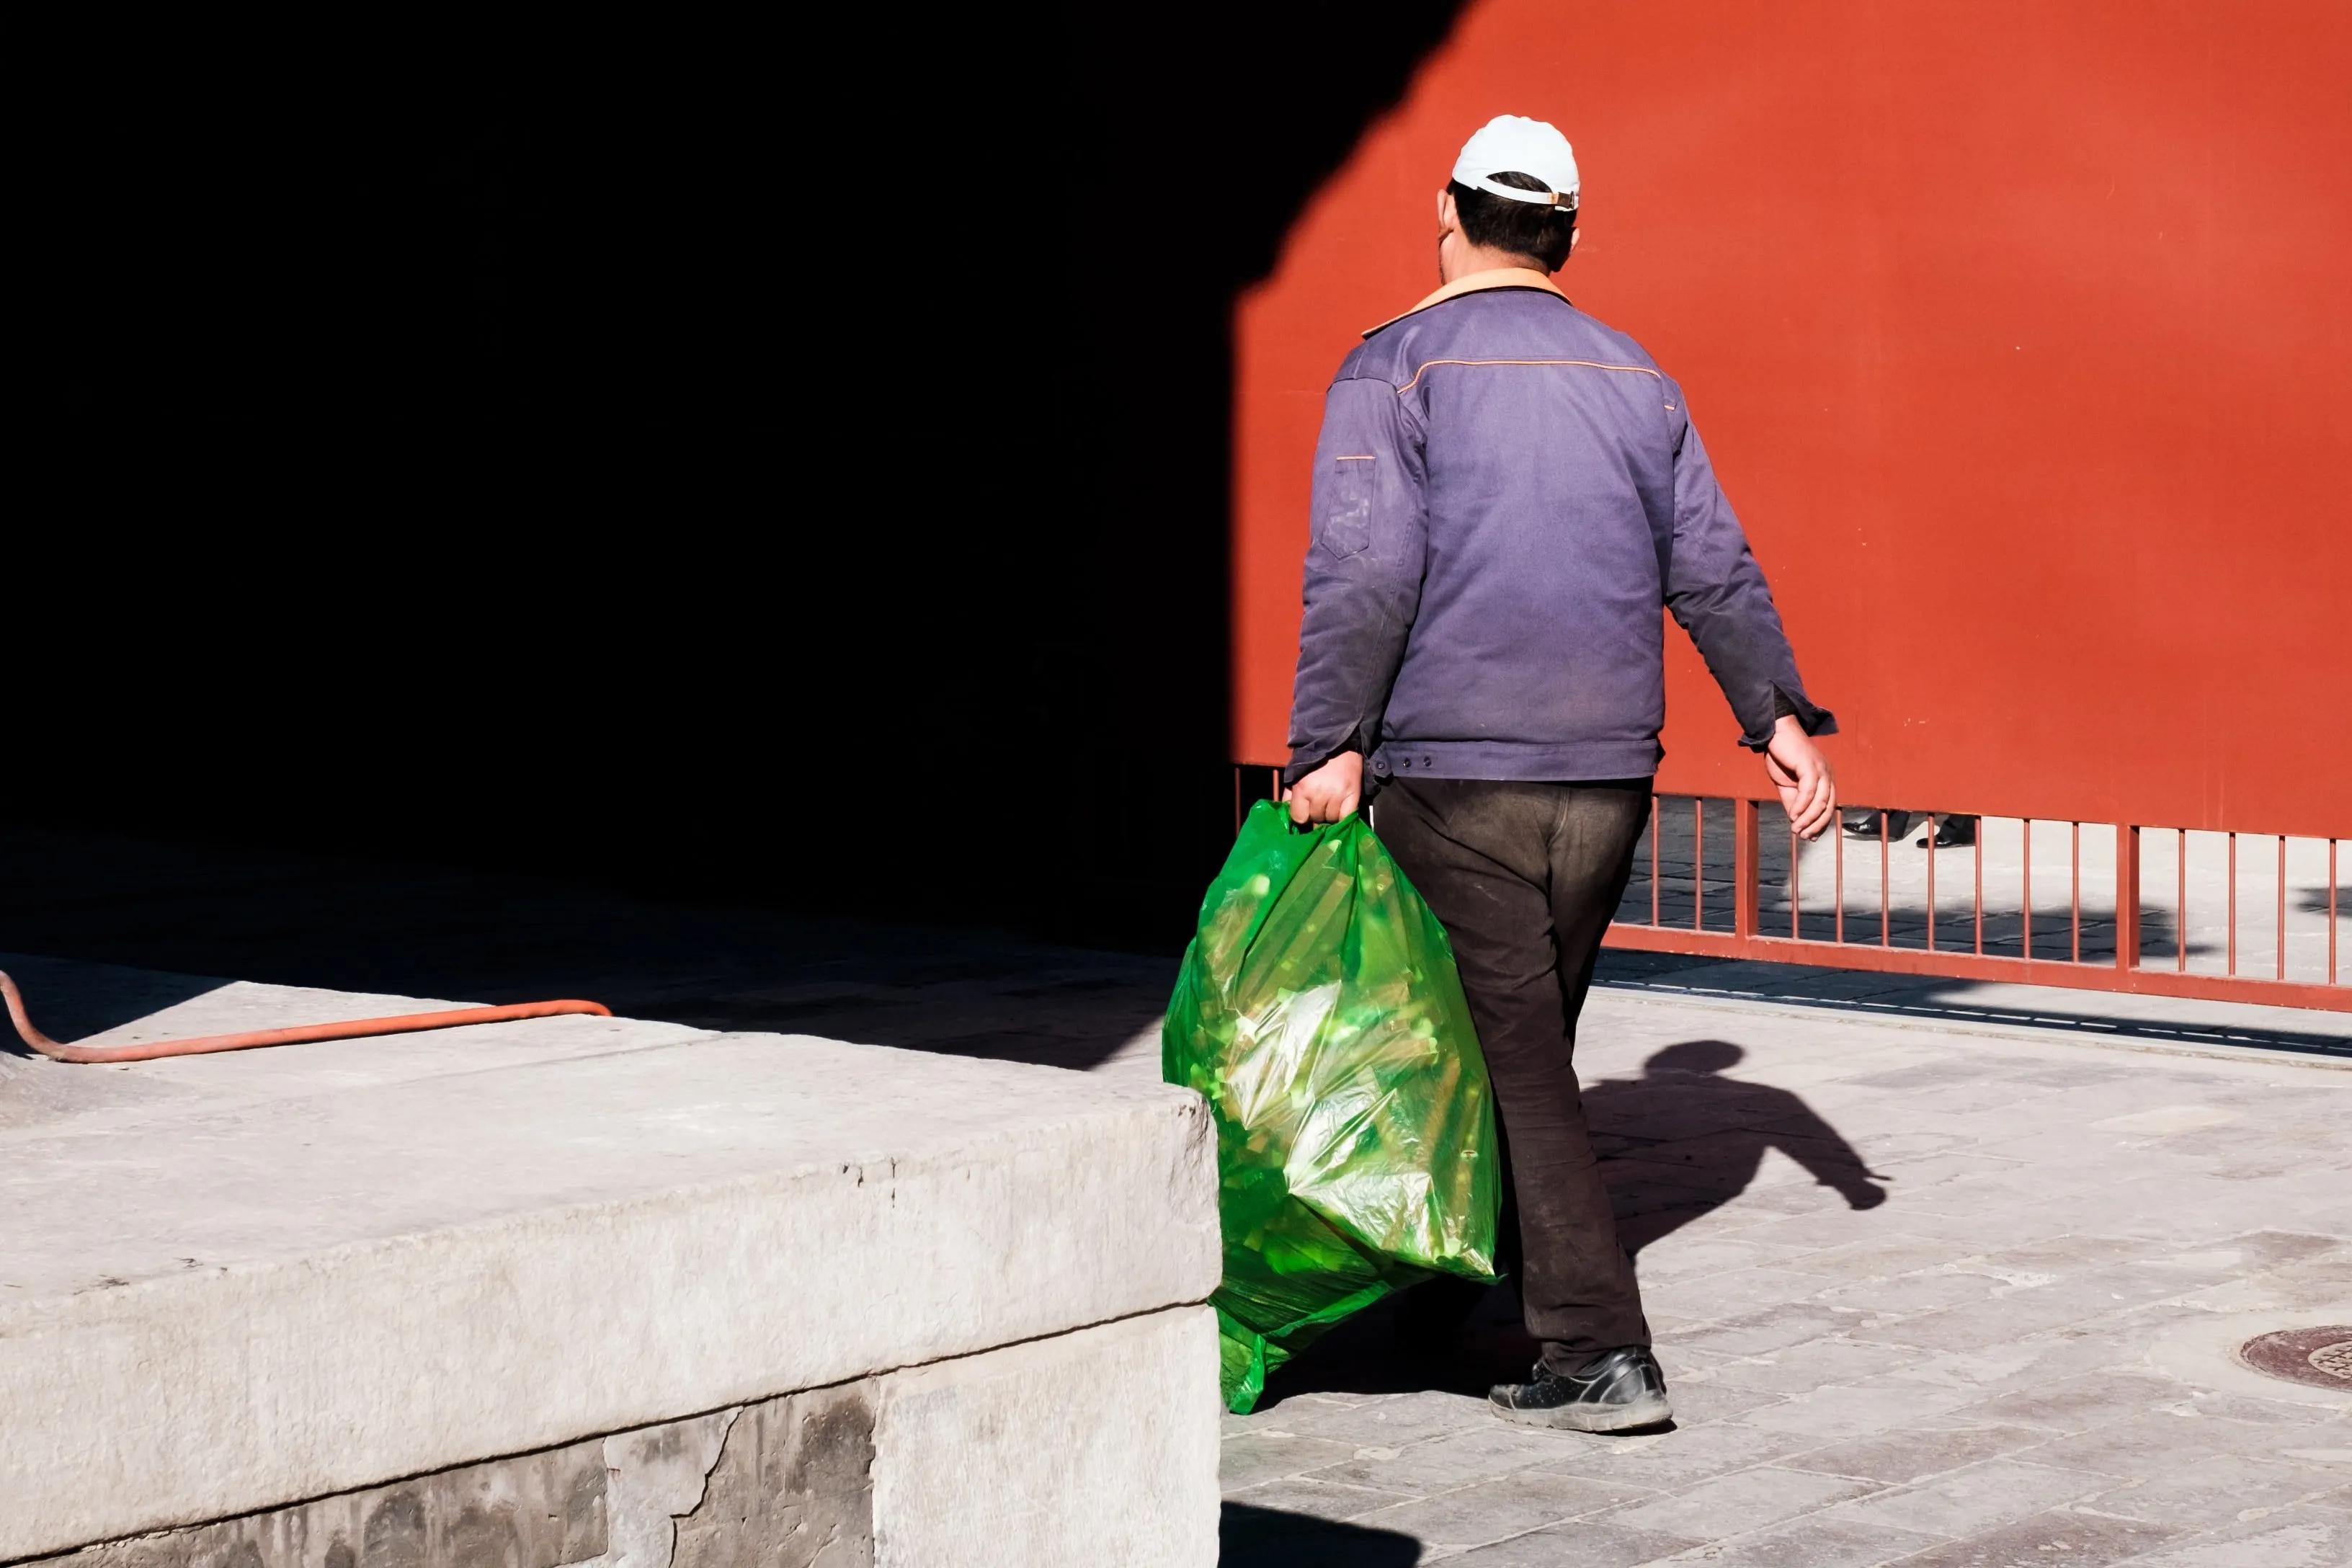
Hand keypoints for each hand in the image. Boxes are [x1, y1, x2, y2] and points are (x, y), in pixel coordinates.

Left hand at [1286, 752, 1362, 824]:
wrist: (1338, 742)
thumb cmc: (1314, 758)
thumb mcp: (1296, 774)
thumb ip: (1290, 794)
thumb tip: (1288, 813)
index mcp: (1303, 788)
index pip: (1299, 818)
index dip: (1302, 816)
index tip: (1305, 811)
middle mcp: (1319, 794)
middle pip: (1316, 819)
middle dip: (1317, 813)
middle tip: (1320, 802)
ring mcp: (1337, 795)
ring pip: (1331, 819)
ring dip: (1330, 814)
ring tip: (1331, 802)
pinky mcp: (1353, 794)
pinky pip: (1346, 817)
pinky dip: (1343, 815)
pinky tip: (1341, 808)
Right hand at [1763, 715, 1835, 839]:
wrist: (1775, 732)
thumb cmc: (1782, 756)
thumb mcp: (1787, 786)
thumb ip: (1793, 803)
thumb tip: (1796, 823)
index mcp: (1824, 779)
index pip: (1828, 806)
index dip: (1820, 823)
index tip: (1810, 837)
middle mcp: (1827, 774)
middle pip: (1828, 805)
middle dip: (1817, 824)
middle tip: (1804, 836)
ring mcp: (1821, 769)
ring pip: (1820, 800)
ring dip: (1809, 818)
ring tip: (1797, 829)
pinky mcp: (1810, 764)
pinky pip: (1809, 789)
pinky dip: (1802, 805)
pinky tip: (1793, 815)